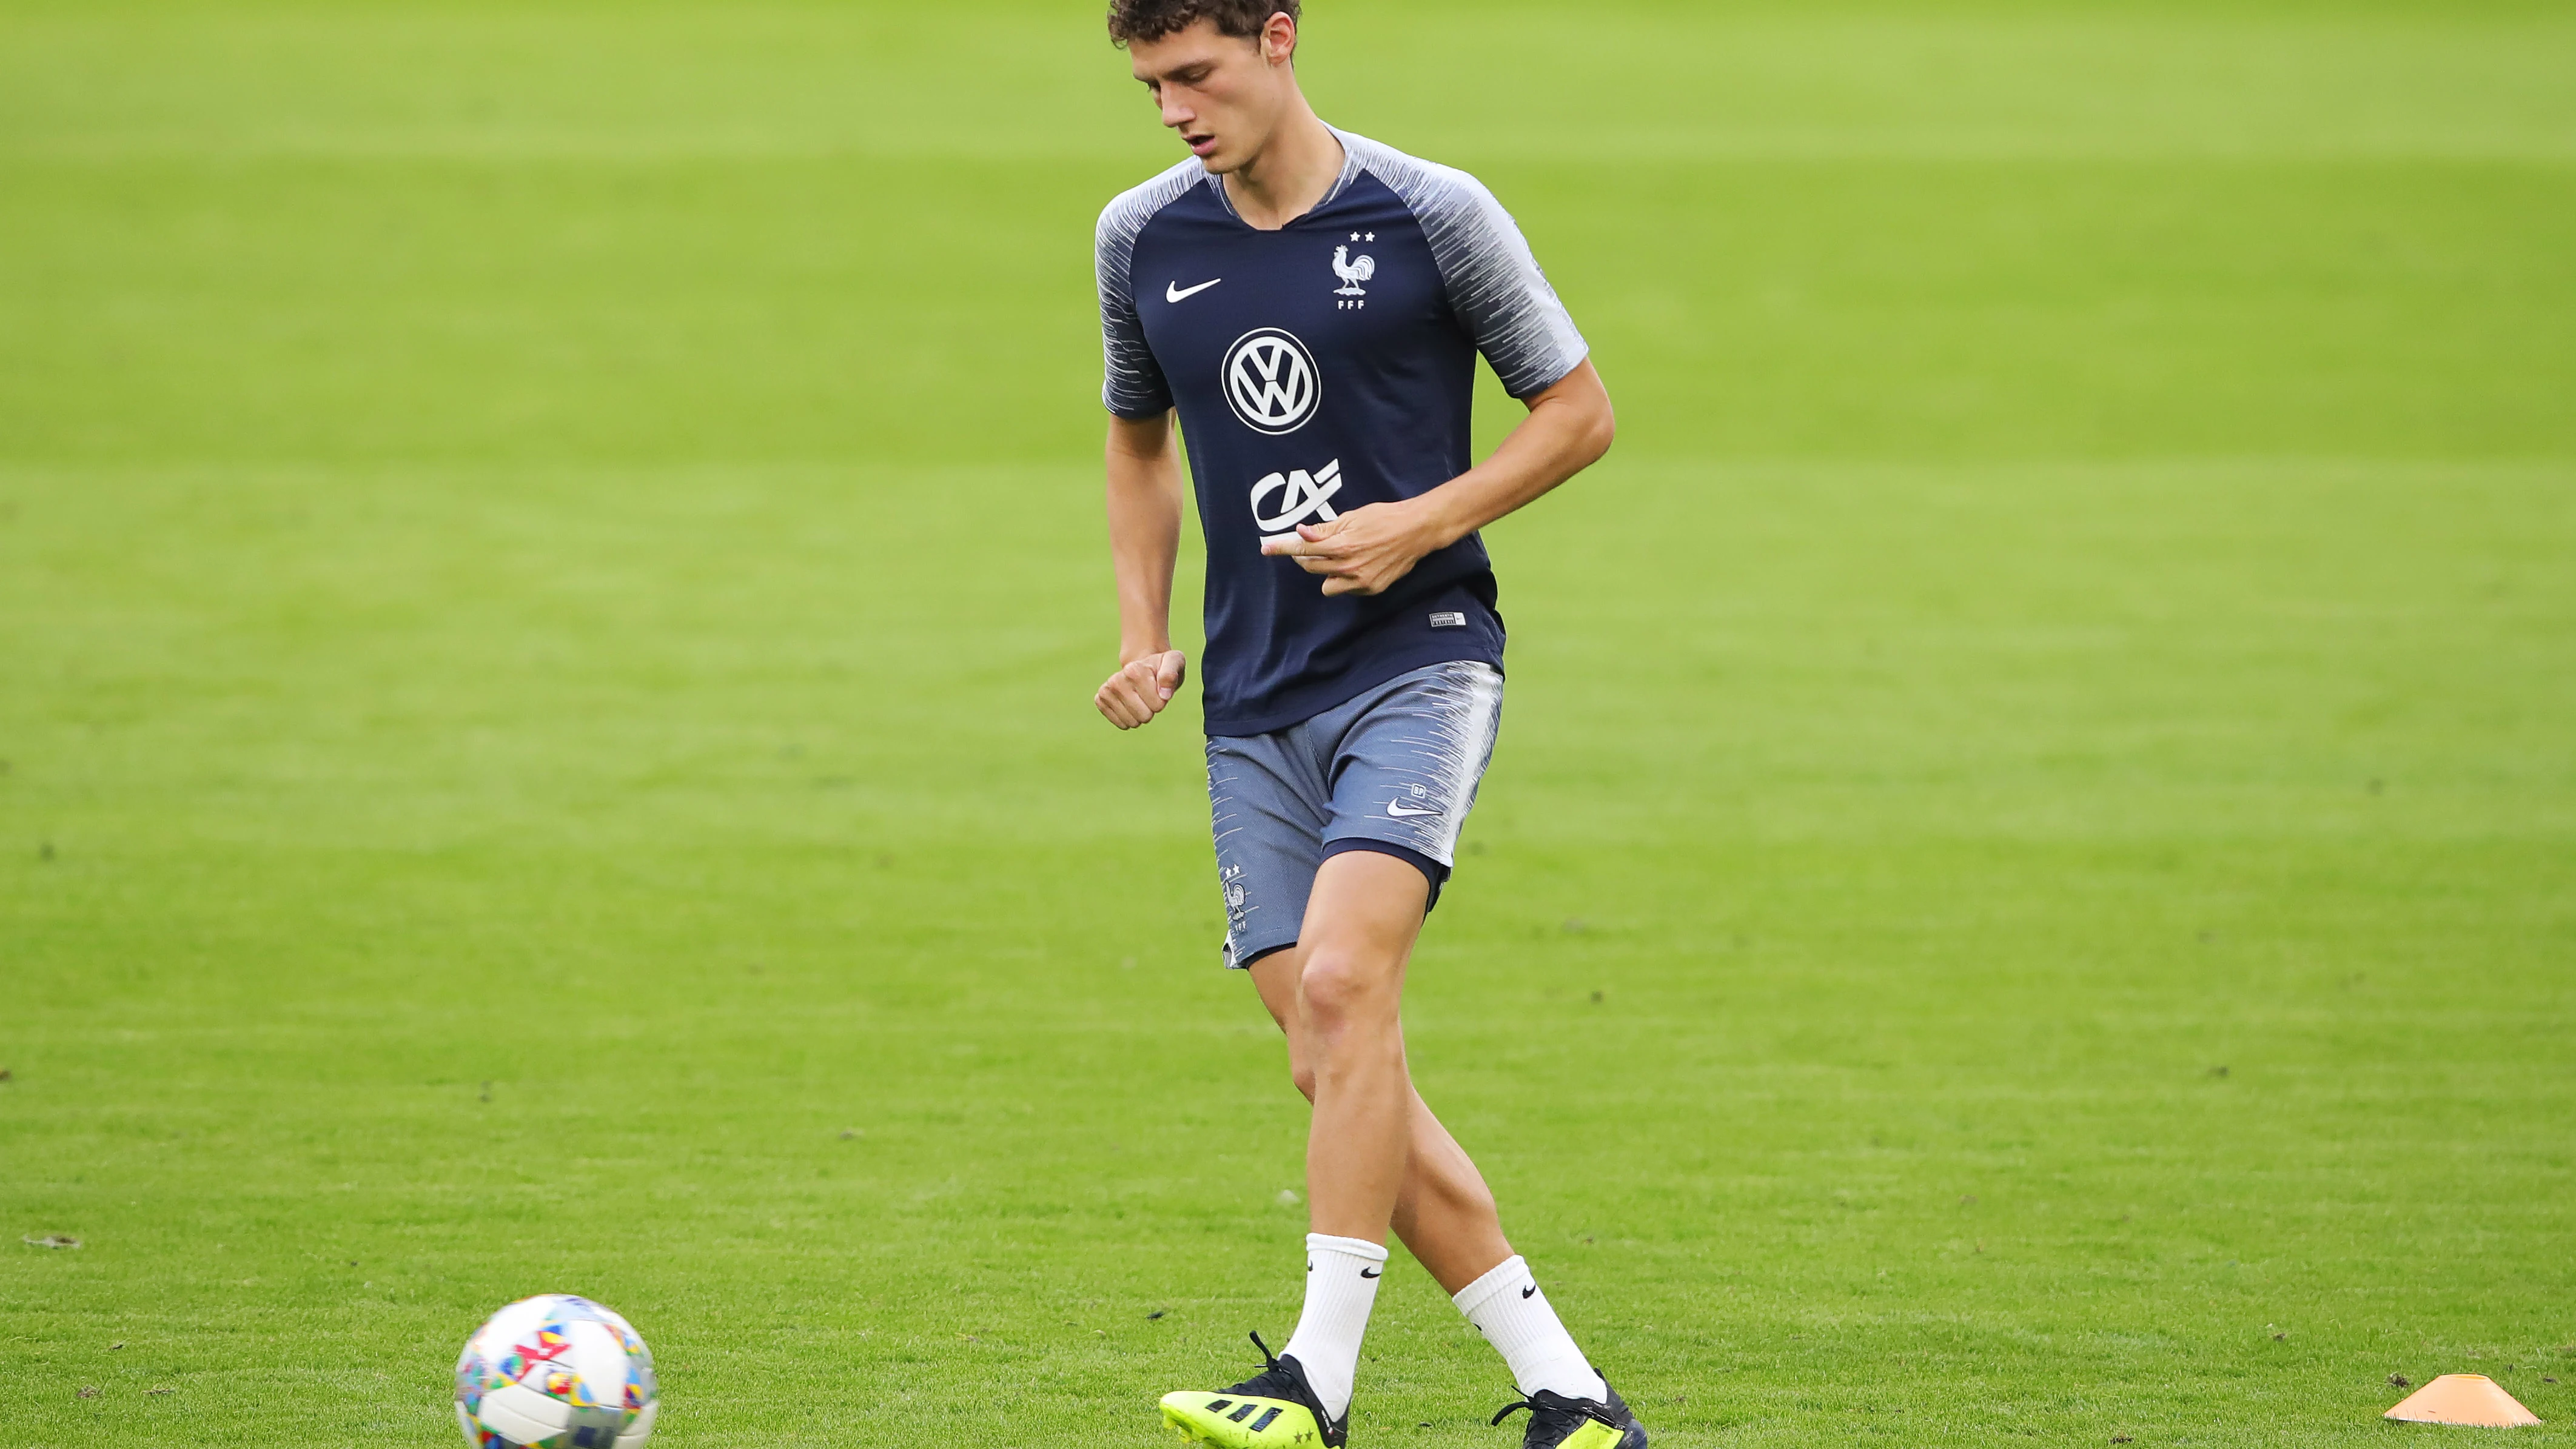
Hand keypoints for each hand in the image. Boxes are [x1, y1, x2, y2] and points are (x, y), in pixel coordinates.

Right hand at [1095, 649, 1186, 729]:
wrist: (1144, 667)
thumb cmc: (1161, 666)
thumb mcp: (1174, 662)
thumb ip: (1171, 675)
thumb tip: (1164, 695)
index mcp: (1133, 670)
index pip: (1157, 705)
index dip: (1163, 699)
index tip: (1159, 686)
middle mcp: (1115, 681)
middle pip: (1145, 716)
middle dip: (1152, 709)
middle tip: (1150, 694)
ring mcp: (1105, 691)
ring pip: (1132, 723)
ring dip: (1141, 715)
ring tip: (1141, 698)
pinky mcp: (1100, 701)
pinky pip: (1121, 724)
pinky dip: (1130, 719)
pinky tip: (1131, 705)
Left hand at [1258, 501, 1439, 596]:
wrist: (1417, 531)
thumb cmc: (1385, 518)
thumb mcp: (1353, 517)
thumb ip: (1326, 529)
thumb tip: (1302, 533)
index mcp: (1342, 545)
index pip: (1303, 549)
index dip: (1282, 548)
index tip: (1266, 548)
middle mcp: (1349, 567)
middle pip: (1310, 568)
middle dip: (1305, 557)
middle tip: (1310, 545)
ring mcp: (1360, 581)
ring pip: (1326, 586)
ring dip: (1325, 573)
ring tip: (1339, 558)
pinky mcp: (1371, 589)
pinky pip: (1346, 589)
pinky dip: (1345, 579)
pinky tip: (1357, 565)